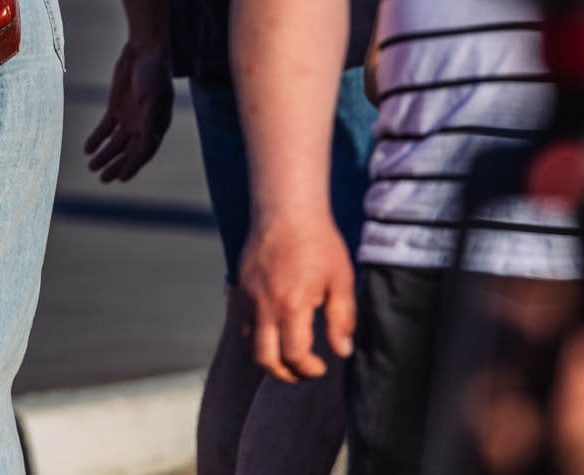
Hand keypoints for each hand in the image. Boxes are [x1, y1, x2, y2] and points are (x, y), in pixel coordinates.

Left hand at [82, 37, 172, 181]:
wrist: (144, 51)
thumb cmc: (153, 74)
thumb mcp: (152, 98)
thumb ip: (149, 121)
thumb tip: (147, 145)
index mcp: (156, 126)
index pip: (144, 152)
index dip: (133, 166)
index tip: (122, 179)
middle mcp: (143, 125)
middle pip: (128, 151)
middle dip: (116, 165)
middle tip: (103, 179)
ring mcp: (129, 117)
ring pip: (116, 143)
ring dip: (105, 155)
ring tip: (92, 167)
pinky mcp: (116, 108)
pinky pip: (105, 128)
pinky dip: (97, 139)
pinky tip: (87, 149)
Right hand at [238, 210, 355, 382]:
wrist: (286, 209)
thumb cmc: (319, 242)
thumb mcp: (342, 280)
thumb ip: (342, 319)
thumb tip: (342, 350)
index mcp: (292, 305)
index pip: (294, 355)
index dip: (309, 369)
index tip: (322, 365)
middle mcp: (265, 304)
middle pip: (264, 358)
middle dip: (285, 373)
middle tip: (303, 371)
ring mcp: (249, 295)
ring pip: (249, 342)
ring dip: (268, 357)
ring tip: (289, 355)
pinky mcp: (241, 286)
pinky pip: (243, 321)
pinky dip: (257, 335)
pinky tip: (276, 330)